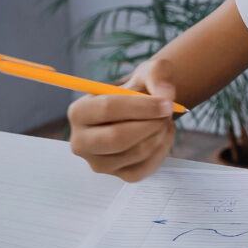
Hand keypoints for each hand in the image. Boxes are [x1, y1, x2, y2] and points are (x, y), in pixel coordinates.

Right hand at [66, 58, 178, 181]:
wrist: (146, 109)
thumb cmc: (141, 89)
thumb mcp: (148, 72)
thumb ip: (158, 75)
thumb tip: (166, 95)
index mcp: (79, 112)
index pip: (107, 110)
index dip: (141, 107)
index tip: (167, 103)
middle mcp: (82, 141)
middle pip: (116, 138)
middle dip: (150, 124)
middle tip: (168, 113)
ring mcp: (99, 163)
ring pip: (136, 153)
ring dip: (159, 134)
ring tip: (164, 119)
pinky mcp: (120, 175)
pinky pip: (146, 167)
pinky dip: (162, 149)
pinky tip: (162, 134)